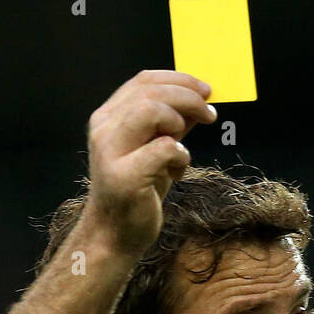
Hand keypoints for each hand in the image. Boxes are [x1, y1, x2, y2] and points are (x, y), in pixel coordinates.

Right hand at [80, 69, 216, 257]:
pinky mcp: (124, 177)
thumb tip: (200, 100)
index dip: (180, 80)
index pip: (144, 80)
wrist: (116, 234)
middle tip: (209, 114)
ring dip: (180, 122)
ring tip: (184, 144)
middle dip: (188, 97)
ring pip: (151, 111)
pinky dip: (180, 156)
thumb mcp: (156, 149)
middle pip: (150, 91)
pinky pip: (163, 148)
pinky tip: (177, 172)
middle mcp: (104, 130)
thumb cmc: (138, 191)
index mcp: (108, 118)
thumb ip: (172, 124)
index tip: (206, 91)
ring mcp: (110, 152)